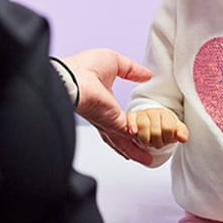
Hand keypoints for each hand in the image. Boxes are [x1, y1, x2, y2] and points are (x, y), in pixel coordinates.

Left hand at [62, 48, 153, 163]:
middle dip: (133, 148)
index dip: (128, 125)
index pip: (117, 119)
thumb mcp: (114, 62)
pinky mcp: (112, 124)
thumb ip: (132, 69)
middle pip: (120, 138)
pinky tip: (148, 149)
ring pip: (125, 142)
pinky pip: (130, 135)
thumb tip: (146, 74)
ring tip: (148, 161)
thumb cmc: (85, 67)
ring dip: (137, 152)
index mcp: (102, 103)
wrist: (74, 76)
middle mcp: (103, 117)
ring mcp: (107, 122)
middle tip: (145, 156)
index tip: (139, 130)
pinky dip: (139, 143)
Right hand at [126, 107, 188, 148]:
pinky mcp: (131, 117)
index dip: (168, 139)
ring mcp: (141, 114)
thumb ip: (181, 133)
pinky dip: (132, 126)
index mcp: (165, 114)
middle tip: (156, 143)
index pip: (168, 129)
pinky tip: (133, 133)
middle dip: (157, 142)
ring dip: (145, 140)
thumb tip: (183, 138)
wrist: (149, 121)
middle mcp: (152, 112)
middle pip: (156, 131)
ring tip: (147, 142)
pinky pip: (130, 120)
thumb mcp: (175, 130)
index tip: (166, 140)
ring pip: (143, 126)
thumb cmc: (162, 127)